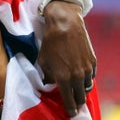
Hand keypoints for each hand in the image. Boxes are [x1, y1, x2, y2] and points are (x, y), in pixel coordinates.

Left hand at [38, 0, 95, 116]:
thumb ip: (47, 75)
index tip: (70, 113)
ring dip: (81, 89)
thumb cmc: (50, 43)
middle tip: (72, 100)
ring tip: (75, 87)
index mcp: (64, 78)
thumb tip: (49, 83)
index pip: (69, 100)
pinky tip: (80, 74)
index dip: (70, 109)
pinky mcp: (93, 62)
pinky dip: (86, 78)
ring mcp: (87, 69)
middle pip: (80, 97)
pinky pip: (91, 76)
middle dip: (76, 100)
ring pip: (87, 87)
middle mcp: (77, 76)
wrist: (65, 25)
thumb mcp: (43, 61)